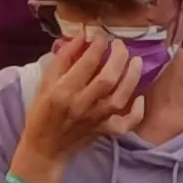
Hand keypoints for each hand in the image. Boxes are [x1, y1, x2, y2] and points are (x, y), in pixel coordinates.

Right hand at [6, 35, 143, 182]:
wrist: (45, 148)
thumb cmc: (42, 112)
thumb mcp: (45, 83)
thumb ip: (63, 59)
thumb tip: (81, 36)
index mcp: (63, 91)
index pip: (86, 63)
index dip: (98, 44)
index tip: (101, 34)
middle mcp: (81, 104)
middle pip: (108, 78)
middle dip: (118, 57)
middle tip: (119, 44)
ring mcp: (95, 118)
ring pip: (119, 98)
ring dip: (132, 77)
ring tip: (136, 61)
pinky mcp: (104, 130)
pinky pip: (125, 124)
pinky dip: (136, 113)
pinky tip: (140, 98)